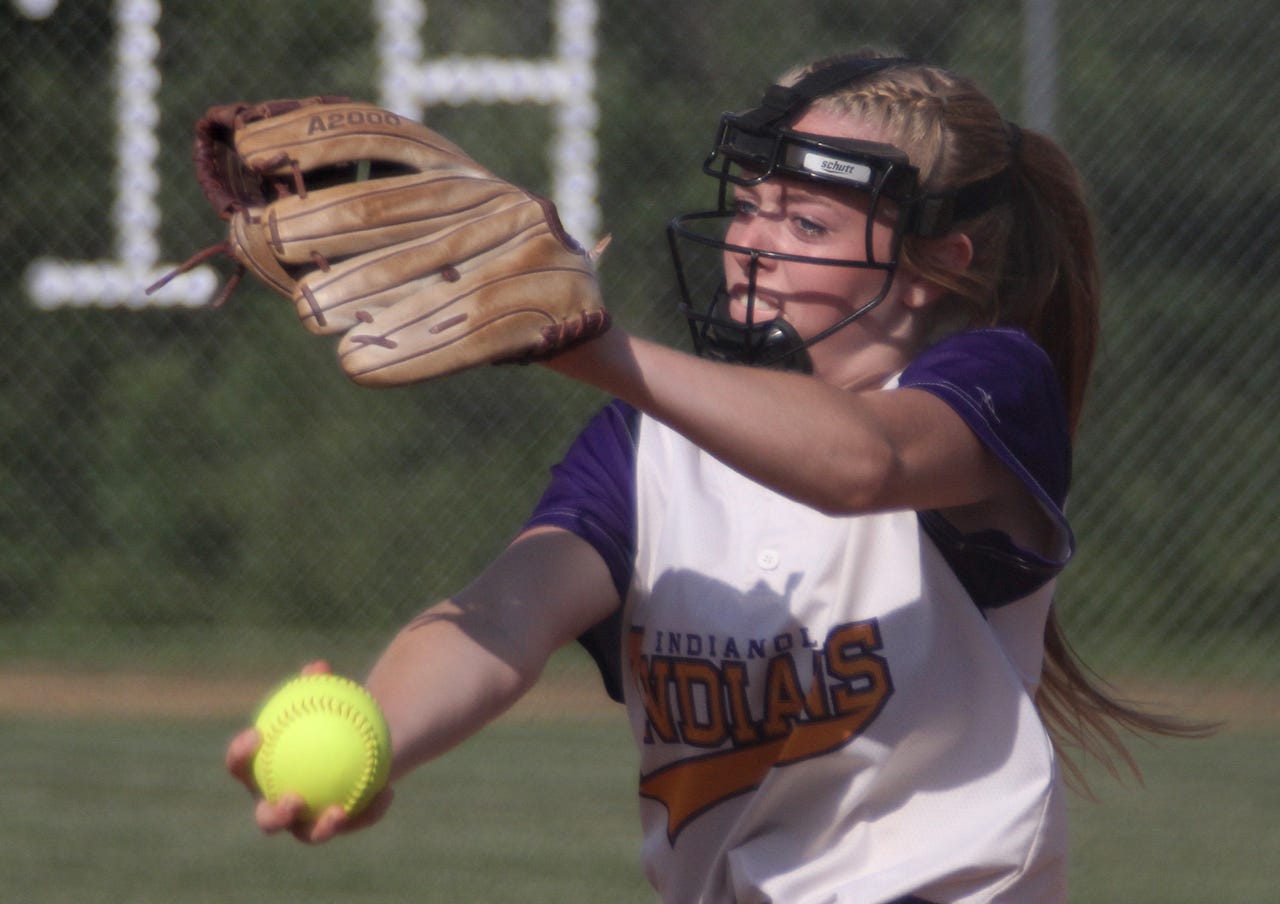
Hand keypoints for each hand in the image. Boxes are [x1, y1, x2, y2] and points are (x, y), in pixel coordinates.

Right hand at [225, 660, 393, 843]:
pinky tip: (388, 793)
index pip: (241, 767)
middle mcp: (276, 805)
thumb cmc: (328, 718)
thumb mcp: (325, 700)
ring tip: (339, 811)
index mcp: (261, 775)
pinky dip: (370, 809)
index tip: (256, 734)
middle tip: (294, 798)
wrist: (354, 743)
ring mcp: (305, 823)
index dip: (239, 755)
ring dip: (323, 826)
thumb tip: (319, 667)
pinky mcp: (337, 828)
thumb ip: (318, 685)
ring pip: (310, 834)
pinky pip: (354, 822)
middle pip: (267, 819)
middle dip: (275, 815)